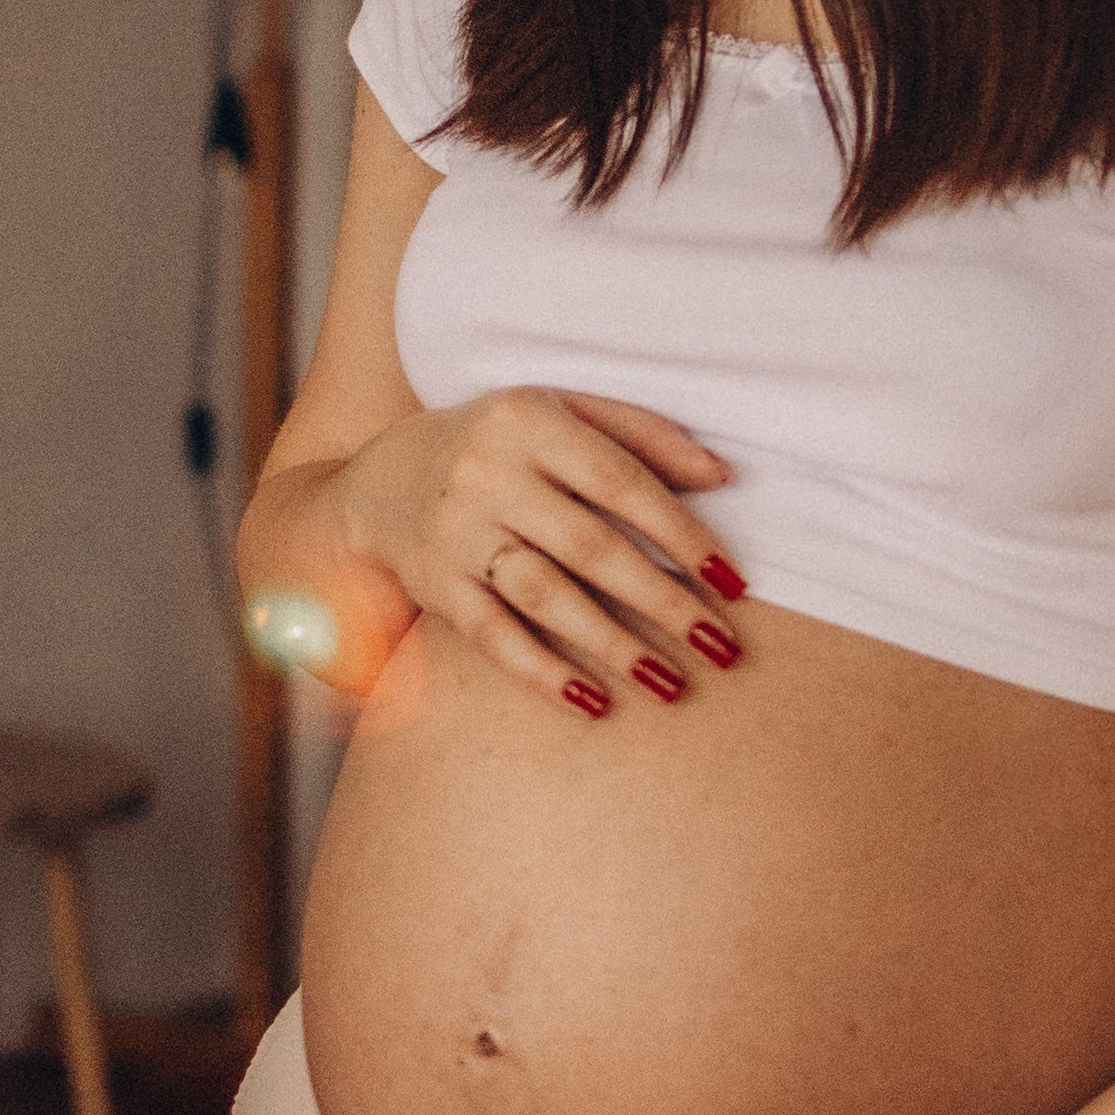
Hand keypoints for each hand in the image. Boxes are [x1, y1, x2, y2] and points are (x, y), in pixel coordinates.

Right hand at [342, 388, 748, 719]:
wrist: (382, 478)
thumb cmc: (503, 444)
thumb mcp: (564, 412)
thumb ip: (642, 436)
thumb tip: (721, 475)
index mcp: (529, 421)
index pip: (620, 481)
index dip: (681, 532)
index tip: (732, 581)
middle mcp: (487, 474)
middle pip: (589, 546)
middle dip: (661, 601)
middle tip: (720, 646)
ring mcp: (456, 532)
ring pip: (544, 595)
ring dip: (612, 644)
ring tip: (670, 683)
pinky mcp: (436, 585)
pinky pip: (493, 636)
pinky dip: (542, 672)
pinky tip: (593, 702)